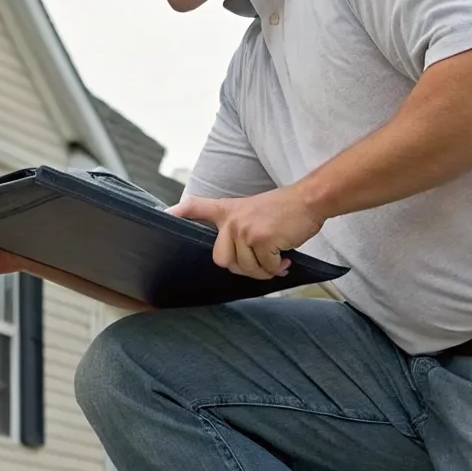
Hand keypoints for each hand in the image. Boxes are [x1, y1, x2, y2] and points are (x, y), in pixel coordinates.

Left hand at [168, 187, 324, 279]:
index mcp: (227, 211)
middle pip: (222, 260)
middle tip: (262, 263)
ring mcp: (244, 229)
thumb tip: (234, 263)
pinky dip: (276, 268)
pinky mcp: (261, 239)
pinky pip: (264, 268)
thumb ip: (238, 229)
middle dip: (244, 268)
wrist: (308, 200)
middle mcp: (231, 220)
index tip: (163, 215)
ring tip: (277, 259)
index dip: (177, 213)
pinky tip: (285, 258)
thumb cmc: (284, 209)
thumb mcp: (252, 209)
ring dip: (263, 270)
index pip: (195, 208)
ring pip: (245, 268)